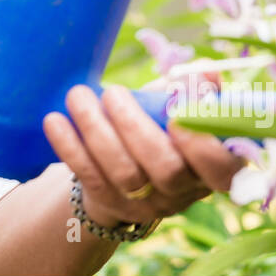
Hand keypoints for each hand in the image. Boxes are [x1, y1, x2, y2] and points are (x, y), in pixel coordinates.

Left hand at [42, 83, 246, 230]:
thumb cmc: (163, 129)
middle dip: (136, 127)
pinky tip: (54, 120)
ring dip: (97, 129)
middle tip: (113, 92)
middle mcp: (183, 191)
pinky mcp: (108, 201)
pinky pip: (88, 175)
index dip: (202, 146)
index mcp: (212, 167)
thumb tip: (203, 73)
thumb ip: (197, 92)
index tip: (177, 115)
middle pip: (166, 170)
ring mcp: (145, 202)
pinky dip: (69, 146)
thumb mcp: (183, 109)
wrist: (124, 172)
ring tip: (79, 95)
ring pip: (124, 173)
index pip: (221, 169)